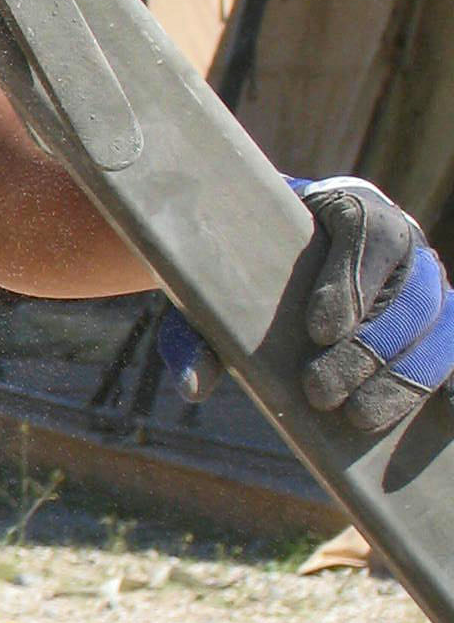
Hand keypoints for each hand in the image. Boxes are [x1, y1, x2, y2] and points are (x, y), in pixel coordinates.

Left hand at [159, 176, 453, 433]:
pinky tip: (433, 411)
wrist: (274, 264)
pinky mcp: (438, 324)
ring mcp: (427, 283)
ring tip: (356, 415)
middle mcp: (402, 239)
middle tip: (320, 393)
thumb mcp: (210, 291)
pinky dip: (444, 382)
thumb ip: (197, 329)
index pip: (370, 230)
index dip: (352, 280)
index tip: (318, 331)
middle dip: (369, 348)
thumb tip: (194, 385)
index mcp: (348, 207)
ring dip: (403, 376)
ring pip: (439, 324)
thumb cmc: (243, 270)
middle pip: (410, 289)